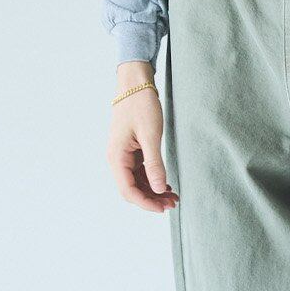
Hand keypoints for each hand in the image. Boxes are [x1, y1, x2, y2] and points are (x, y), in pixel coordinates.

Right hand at [107, 62, 177, 211]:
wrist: (135, 83)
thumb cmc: (140, 105)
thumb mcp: (151, 135)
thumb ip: (154, 164)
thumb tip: (159, 189)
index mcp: (116, 157)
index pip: (128, 190)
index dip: (145, 202)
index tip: (163, 207)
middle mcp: (116, 159)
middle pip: (131, 189)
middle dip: (151, 199)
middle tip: (173, 203)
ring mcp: (123, 155)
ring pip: (136, 182)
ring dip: (153, 191)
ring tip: (173, 196)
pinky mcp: (130, 150)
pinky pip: (139, 171)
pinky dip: (152, 179)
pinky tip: (166, 183)